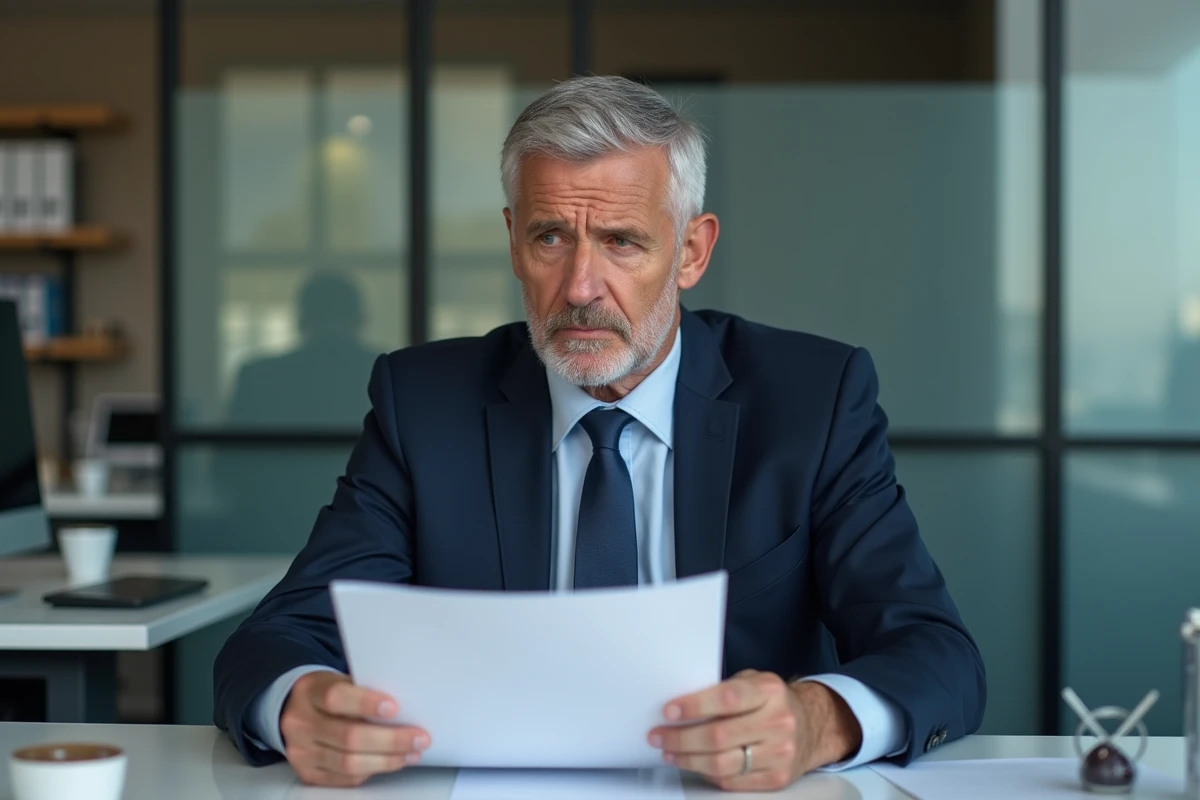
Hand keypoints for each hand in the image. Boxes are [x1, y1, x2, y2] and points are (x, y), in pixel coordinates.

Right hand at [279, 671, 431, 786]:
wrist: (294, 709)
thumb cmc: (328, 693)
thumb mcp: (340, 680)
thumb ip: (365, 691)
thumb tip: (406, 707)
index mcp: (310, 692)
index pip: (336, 698)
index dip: (365, 703)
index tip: (394, 707)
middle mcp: (300, 724)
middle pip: (348, 737)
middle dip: (390, 739)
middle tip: (419, 737)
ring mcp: (301, 752)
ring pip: (349, 763)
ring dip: (387, 760)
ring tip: (412, 752)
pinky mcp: (308, 773)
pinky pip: (346, 778)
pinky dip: (373, 770)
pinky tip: (393, 762)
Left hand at [648, 670, 861, 791]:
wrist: (812, 725)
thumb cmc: (771, 701)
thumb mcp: (753, 682)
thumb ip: (723, 691)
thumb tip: (679, 707)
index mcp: (769, 691)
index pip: (727, 699)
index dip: (694, 706)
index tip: (669, 711)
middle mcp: (778, 722)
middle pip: (719, 736)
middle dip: (681, 738)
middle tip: (658, 735)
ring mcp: (780, 753)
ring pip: (722, 763)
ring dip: (688, 759)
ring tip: (669, 752)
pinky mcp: (777, 778)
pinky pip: (732, 781)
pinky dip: (707, 774)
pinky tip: (693, 764)